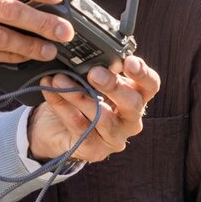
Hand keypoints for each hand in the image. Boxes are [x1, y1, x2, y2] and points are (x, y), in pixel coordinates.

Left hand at [27, 55, 159, 162]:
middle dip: (112, 86)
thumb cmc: (78, 98)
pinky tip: (50, 90)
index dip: (142, 73)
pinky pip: (79, 126)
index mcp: (135, 96)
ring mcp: (115, 137)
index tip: (128, 62)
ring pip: (102, 117)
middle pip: (132, 103)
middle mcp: (130, 118)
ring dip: (79, 95)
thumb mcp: (88, 79)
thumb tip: (86, 52)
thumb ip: (93, 69)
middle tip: (93, 73)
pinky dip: (61, 105)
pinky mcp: (95, 150)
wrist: (54, 127)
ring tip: (60, 79)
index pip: (150, 84)